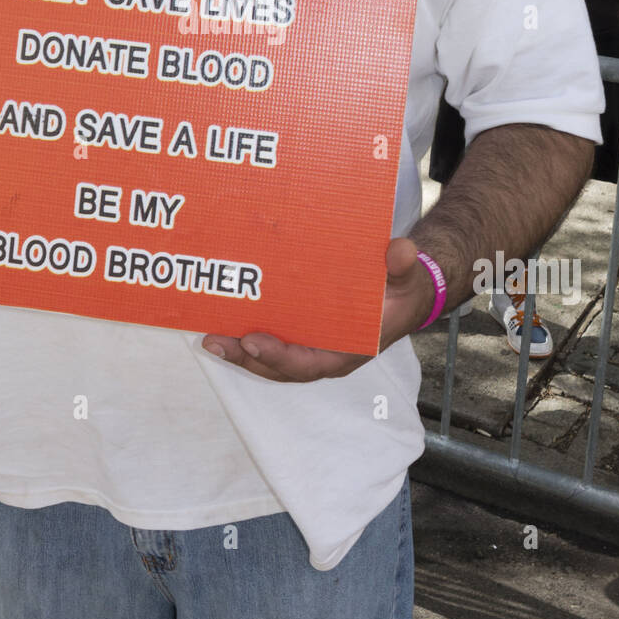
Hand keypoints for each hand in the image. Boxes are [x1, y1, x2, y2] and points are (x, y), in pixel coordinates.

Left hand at [201, 238, 434, 382]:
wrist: (403, 293)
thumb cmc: (403, 289)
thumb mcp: (408, 277)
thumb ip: (403, 267)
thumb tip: (401, 251)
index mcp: (349, 350)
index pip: (309, 363)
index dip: (279, 357)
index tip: (253, 341)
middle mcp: (326, 354)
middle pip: (280, 366)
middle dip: (247, 357)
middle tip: (215, 341)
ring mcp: (312, 345)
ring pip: (271, 358)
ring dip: (240, 350)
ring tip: (209, 338)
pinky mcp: (303, 332)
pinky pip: (273, 339)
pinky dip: (248, 336)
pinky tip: (223, 320)